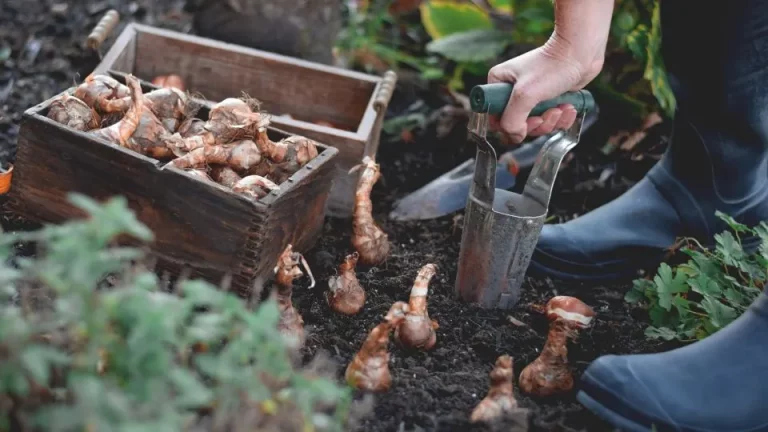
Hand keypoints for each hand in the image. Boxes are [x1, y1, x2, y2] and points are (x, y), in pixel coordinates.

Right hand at [487, 0, 613, 143]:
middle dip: (537, 124)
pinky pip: (550, 120)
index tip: (529, 119)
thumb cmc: (553, 65)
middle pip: (517, 125)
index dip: (512, 126)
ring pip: (535, 125)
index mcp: (499, 84)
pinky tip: (567, 107)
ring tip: (561, 108)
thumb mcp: (525, 94)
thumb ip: (512, 120)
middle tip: (548, 113)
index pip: (495, 118)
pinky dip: (561, 118)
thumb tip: (514, 136)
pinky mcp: (548, 100)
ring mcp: (531, 96)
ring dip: (551, 121)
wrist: (581, 51)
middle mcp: (512, 90)